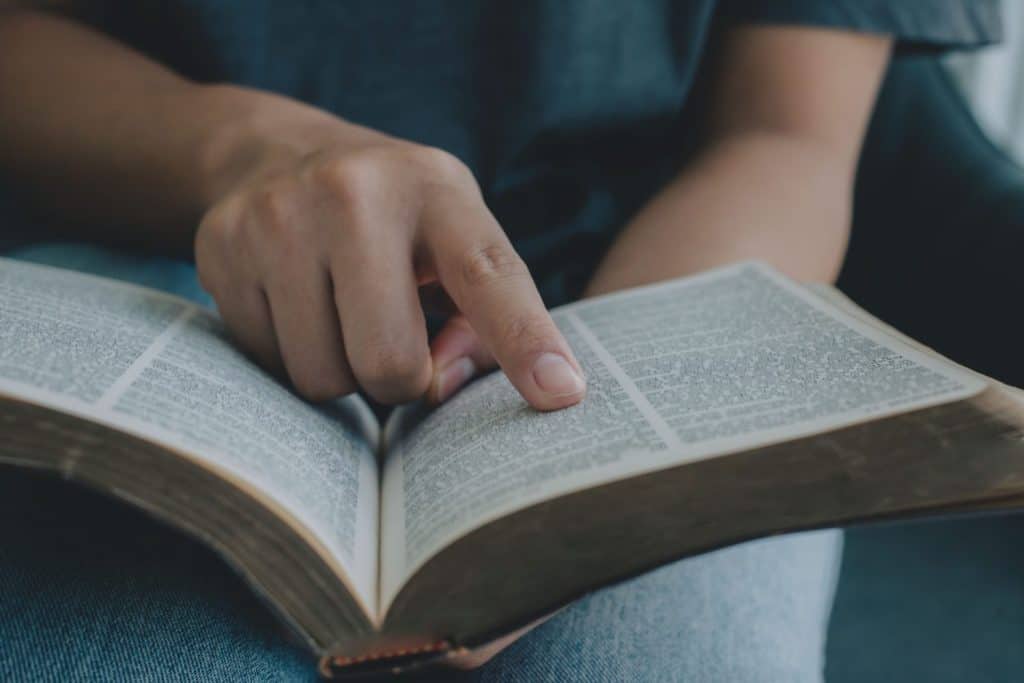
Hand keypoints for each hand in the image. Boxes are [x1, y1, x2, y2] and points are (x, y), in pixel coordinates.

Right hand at [194, 118, 584, 408]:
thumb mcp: (453, 240)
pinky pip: (269, 366)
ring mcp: (277, 219)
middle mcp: (353, 194)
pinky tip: (297, 308)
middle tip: (396, 344)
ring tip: (343, 317)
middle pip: (389, 363)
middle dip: (400, 380)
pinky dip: (292, 358)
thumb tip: (436, 388)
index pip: (491, 276)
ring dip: (342, 373)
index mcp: (436, 190)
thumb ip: (478, 321)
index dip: (526, 341)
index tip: (561, 395)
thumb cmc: (394, 219)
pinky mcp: (219, 250)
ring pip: (322, 378)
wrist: (275, 154)